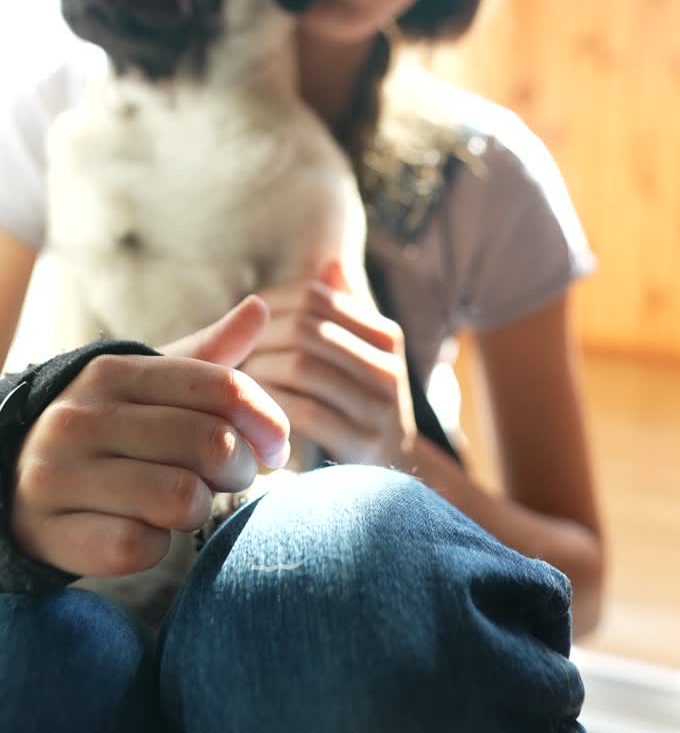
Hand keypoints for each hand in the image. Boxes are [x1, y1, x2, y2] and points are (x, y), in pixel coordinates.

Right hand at [10, 297, 289, 577]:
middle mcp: (81, 417)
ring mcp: (59, 475)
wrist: (14, 476)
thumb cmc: (109, 428)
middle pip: (209, 444)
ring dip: (201, 508)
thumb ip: (208, 354)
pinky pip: (138, 547)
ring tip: (190, 502)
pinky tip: (148, 531)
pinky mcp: (50, 533)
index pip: (219, 386)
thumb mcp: (150, 383)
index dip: (266, 419)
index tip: (276, 445)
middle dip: (240, 468)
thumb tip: (261, 307)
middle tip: (233, 476)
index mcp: (113, 371)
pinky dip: (159, 546)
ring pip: (179, 498)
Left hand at [239, 262, 417, 467]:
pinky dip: (270, 406)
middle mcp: (387, 364)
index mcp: (383, 334)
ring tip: (238, 381)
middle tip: (231, 354)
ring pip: (301, 367)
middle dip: (259, 339)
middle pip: (305, 329)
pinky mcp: (362, 442)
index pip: (314, 296)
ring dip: (259, 372)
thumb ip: (342, 312)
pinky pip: (304, 412)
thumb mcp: (360, 355)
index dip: (269, 305)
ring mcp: (379, 405)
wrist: (394, 469)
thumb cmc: (359, 403)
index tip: (243, 324)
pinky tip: (253, 411)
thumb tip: (330, 263)